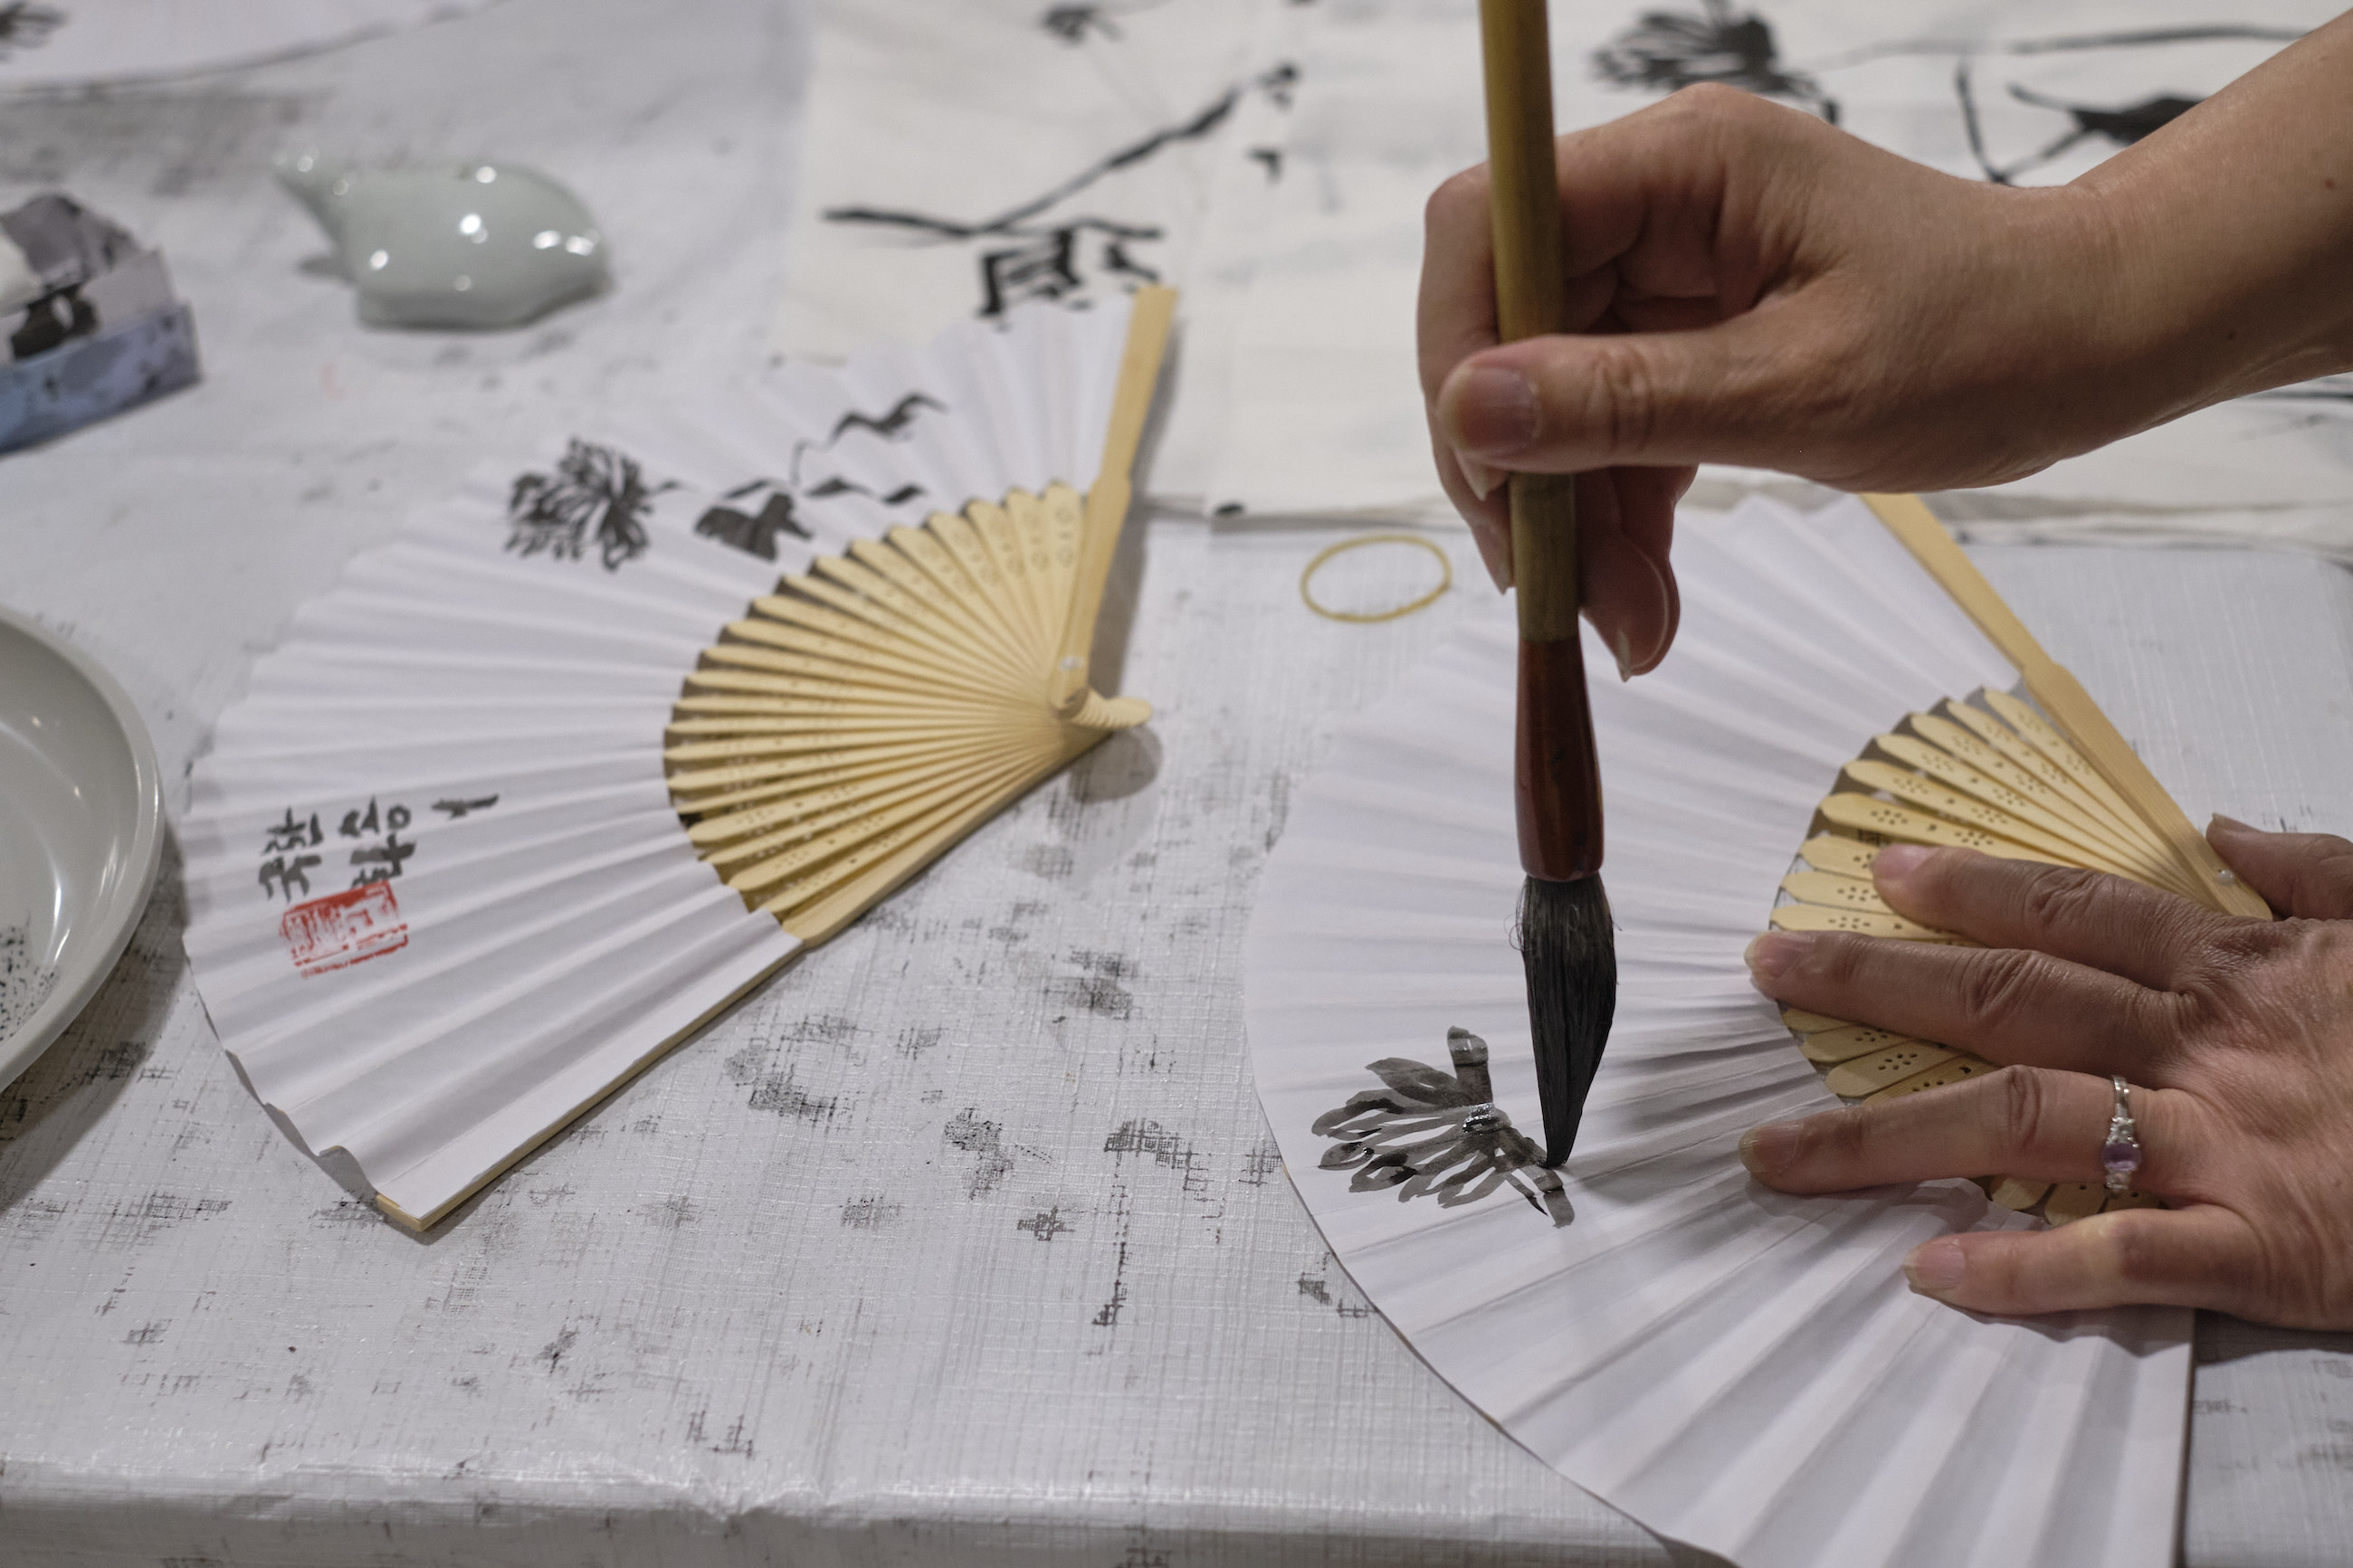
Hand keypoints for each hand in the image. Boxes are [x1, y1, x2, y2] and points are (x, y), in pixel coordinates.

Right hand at [1418, 15, 2352, 667]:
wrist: (2090, 345)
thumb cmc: (1989, 341)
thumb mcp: (1801, 391)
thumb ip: (1624, 402)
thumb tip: (1466, 413)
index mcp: (1682, 168)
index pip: (1490, 225)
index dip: (1457, 349)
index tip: (1491, 478)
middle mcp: (1656, 203)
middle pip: (1505, 329)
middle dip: (1523, 472)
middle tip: (1558, 593)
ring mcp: (1665, 271)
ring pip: (1547, 398)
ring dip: (1574, 520)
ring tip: (1632, 626)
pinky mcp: (1684, 336)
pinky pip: (1605, 428)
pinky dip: (1617, 516)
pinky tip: (1645, 598)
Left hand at [1738, 818, 2352, 1329]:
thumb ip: (2317, 871)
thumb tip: (2228, 829)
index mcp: (2240, 969)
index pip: (2071, 910)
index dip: (1966, 887)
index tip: (1871, 873)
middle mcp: (2208, 1045)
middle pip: (2008, 999)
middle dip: (1874, 984)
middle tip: (1766, 969)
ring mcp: (2227, 1145)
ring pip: (2024, 1123)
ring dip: (1885, 1139)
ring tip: (1775, 1154)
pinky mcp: (2263, 1250)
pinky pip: (2123, 1256)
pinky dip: (2025, 1268)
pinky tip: (1931, 1273)